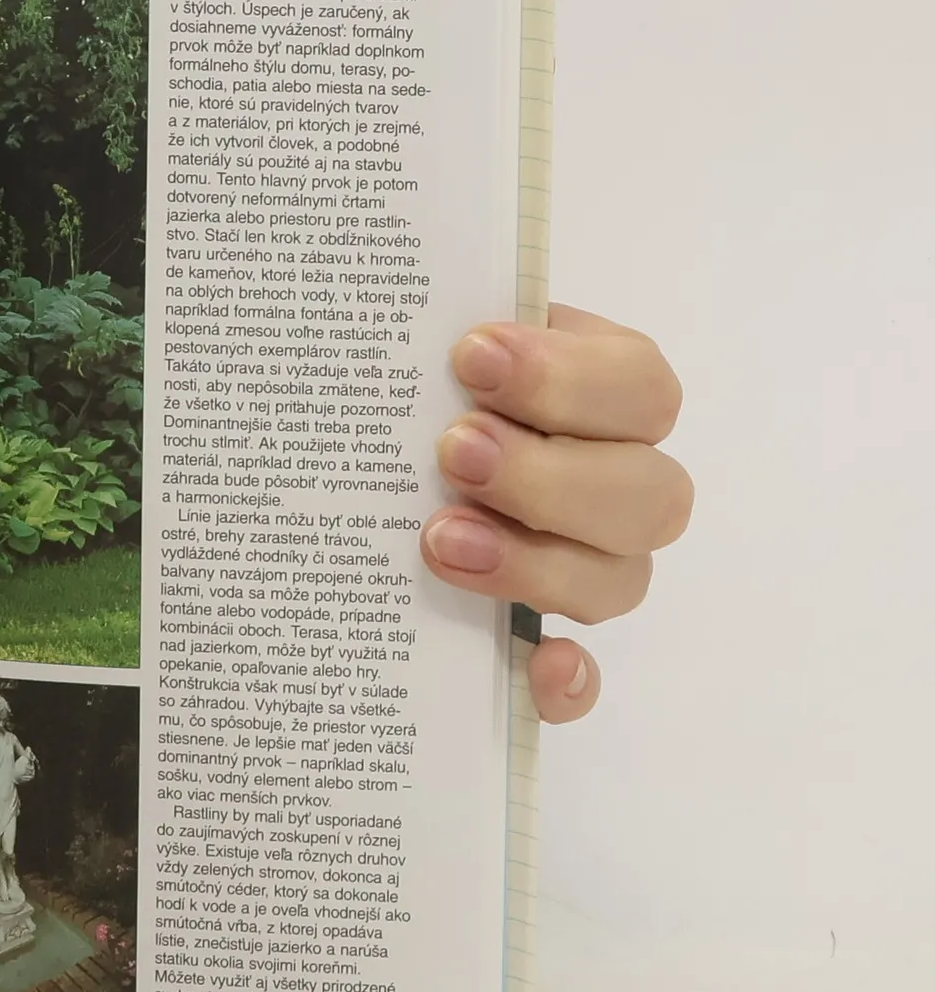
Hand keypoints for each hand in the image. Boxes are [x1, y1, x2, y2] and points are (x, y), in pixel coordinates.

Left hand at [421, 305, 690, 724]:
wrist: (347, 455)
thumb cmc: (398, 389)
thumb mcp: (416, 347)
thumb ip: (429, 335)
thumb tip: (399, 310)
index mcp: (601, 392)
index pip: (637, 385)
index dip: (567, 377)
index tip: (471, 355)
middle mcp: (615, 481)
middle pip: (646, 493)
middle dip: (547, 474)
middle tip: (454, 450)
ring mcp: (589, 566)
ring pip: (618, 581)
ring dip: (536, 561)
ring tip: (438, 538)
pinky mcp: (544, 640)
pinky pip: (582, 680)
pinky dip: (567, 681)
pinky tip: (538, 664)